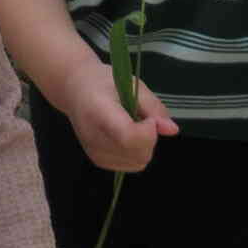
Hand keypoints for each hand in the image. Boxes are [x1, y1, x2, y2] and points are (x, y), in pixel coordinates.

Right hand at [51, 58, 176, 173]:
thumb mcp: (131, 83)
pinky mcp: (97, 160)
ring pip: (137, 163)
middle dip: (149, 138)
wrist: (75, 89)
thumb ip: (153, 107)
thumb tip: (172, 130)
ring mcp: (94, 152)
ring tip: (131, 126)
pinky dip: (135, 153)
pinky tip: (125, 136)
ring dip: (143, 146)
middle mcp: (93, 137)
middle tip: (141, 118)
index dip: (148, 132)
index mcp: (99, 111)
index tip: (149, 118)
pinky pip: (130, 165)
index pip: (129, 137)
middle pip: (137, 154)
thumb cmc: (104, 82)